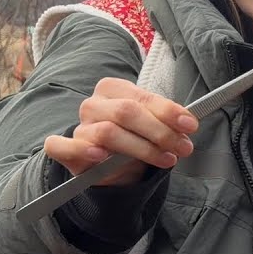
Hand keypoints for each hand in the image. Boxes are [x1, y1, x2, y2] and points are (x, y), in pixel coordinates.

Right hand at [43, 77, 197, 185]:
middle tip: (183, 148)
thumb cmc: (133, 138)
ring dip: (142, 148)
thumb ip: (166, 121)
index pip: (142, 97)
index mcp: (114, 89)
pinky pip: (62, 146)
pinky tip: (101, 156)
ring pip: (108, 132)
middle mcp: (94, 104)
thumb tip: (188, 123)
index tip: (191, 126)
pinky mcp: (65, 149)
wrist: (108, 164)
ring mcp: (79, 126)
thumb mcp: (152, 126)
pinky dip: (81, 150)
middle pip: (127, 112)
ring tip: (166, 160)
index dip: (168, 111)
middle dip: (160, 132)